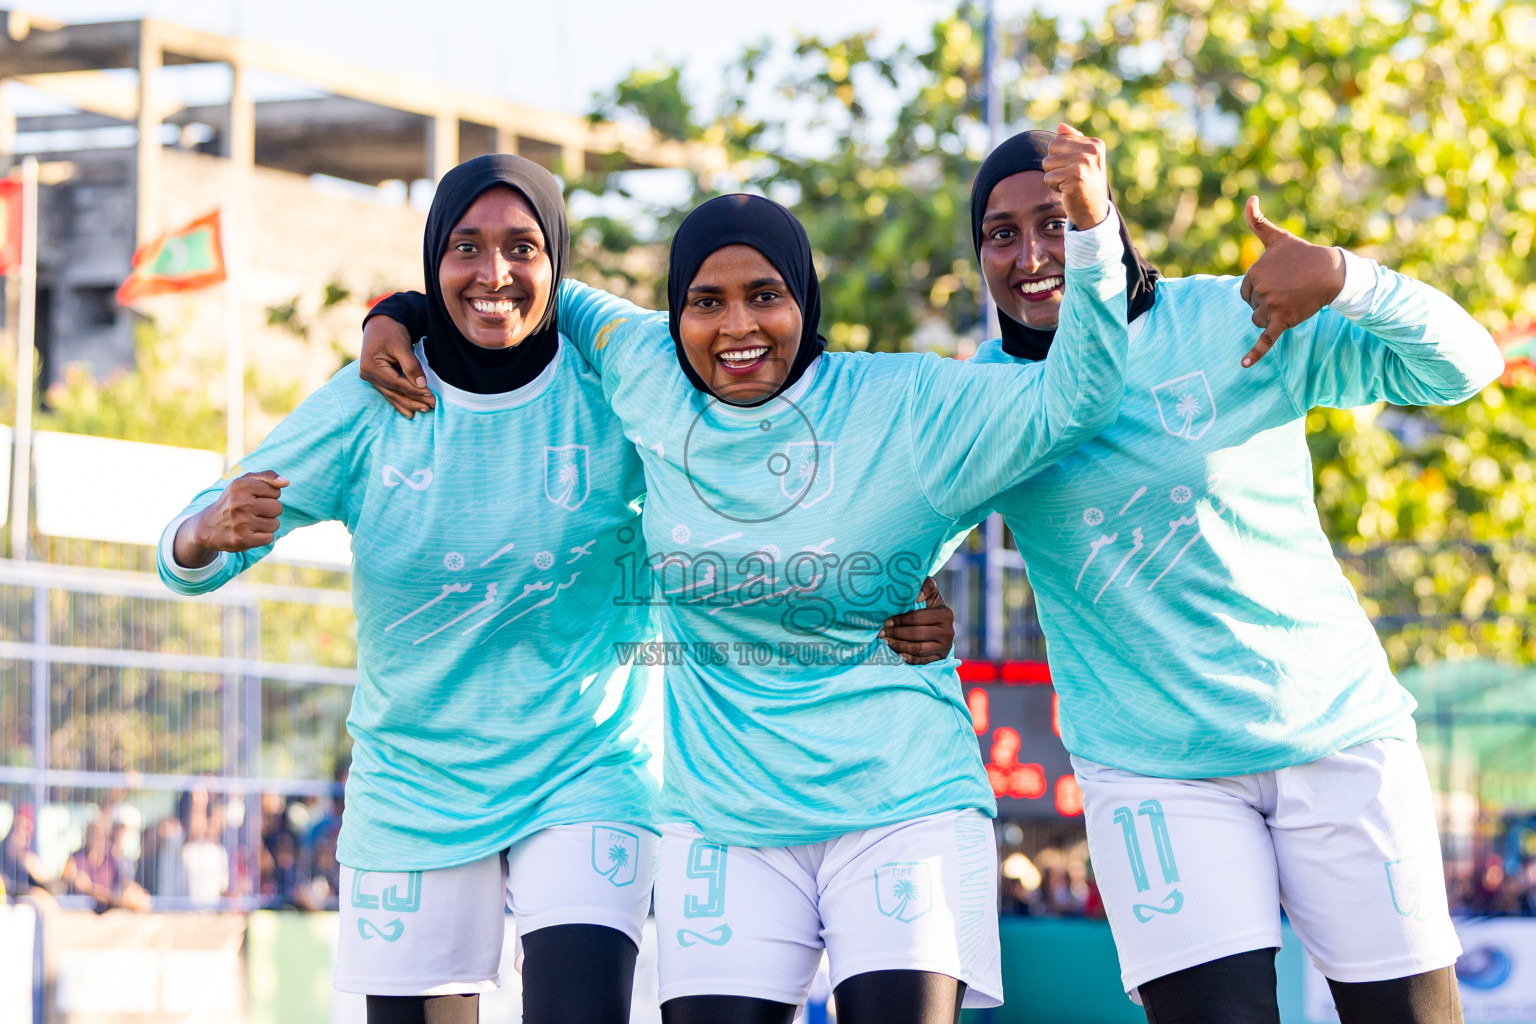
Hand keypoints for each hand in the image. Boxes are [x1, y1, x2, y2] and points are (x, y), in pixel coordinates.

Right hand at [175, 470, 288, 566]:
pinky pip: (269, 538)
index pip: (276, 491)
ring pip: (275, 524)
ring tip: (250, 523)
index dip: (269, 496)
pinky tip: (249, 533)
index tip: (254, 498)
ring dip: (267, 525)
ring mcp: (240, 522)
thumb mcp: (244, 482)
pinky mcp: (242, 539)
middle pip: (278, 508)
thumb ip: (267, 477)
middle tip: (253, 512)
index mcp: (240, 485)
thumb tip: (286, 482)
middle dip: (270, 511)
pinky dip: (262, 537)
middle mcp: (239, 503)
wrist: (208, 526)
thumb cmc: (233, 501)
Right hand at [361, 314, 434, 416]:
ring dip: (408, 404)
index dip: (415, 390)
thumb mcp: (402, 346)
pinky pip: (390, 392)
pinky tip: (409, 412)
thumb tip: (422, 385)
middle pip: (394, 392)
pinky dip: (400, 401)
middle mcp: (368, 375)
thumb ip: (411, 366)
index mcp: (371, 366)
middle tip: (431, 407)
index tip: (431, 395)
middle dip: (414, 401)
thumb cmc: (391, 330)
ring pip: (392, 395)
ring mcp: (370, 378)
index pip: (397, 383)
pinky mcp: (376, 378)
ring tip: (424, 411)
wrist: (380, 322)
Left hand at [880, 576, 955, 665]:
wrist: (943, 626)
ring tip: (885, 642)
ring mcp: (945, 646)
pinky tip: (898, 654)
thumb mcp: (932, 594)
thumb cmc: (931, 607)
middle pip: (916, 634)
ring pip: (918, 649)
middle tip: (881, 633)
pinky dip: (909, 658)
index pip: (917, 618)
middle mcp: (948, 631)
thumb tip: (918, 596)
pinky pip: (922, 661)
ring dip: (899, 646)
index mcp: (945, 613)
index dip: (899, 620)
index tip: (886, 621)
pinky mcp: (941, 658)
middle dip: (896, 634)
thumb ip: (927, 585)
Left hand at [1043, 123, 1109, 229]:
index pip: (1059, 139)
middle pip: (1051, 148)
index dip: (1060, 156)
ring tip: (1068, 184)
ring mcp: (1084, 163)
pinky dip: (1053, 187)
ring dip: (1053, 177)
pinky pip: (1048, 177)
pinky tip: (1067, 191)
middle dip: (1054, 165)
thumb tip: (1060, 126)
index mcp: (1095, 144)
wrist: (1094, 212)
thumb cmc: (1086, 186)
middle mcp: (1092, 151)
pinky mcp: (1075, 177)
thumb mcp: (1083, 161)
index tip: (1074, 168)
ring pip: (1047, 163)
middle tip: (1069, 177)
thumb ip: (1073, 142)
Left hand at [1238, 196, 1345, 366]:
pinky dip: (1254, 354)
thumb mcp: (1277, 237)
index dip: (1260, 290)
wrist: (1331, 272)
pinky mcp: (1283, 321)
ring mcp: (1272, 307)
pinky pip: (1265, 340)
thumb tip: (1248, 199)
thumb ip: (1257, 222)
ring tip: (1291, 301)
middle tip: (1287, 291)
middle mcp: (1260, 290)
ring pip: (1258, 321)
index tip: (1278, 281)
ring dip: (1272, 316)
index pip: (1245, 292)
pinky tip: (1243, 366)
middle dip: (1266, 303)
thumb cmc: (1302, 254)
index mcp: (1253, 273)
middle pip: (1252, 307)